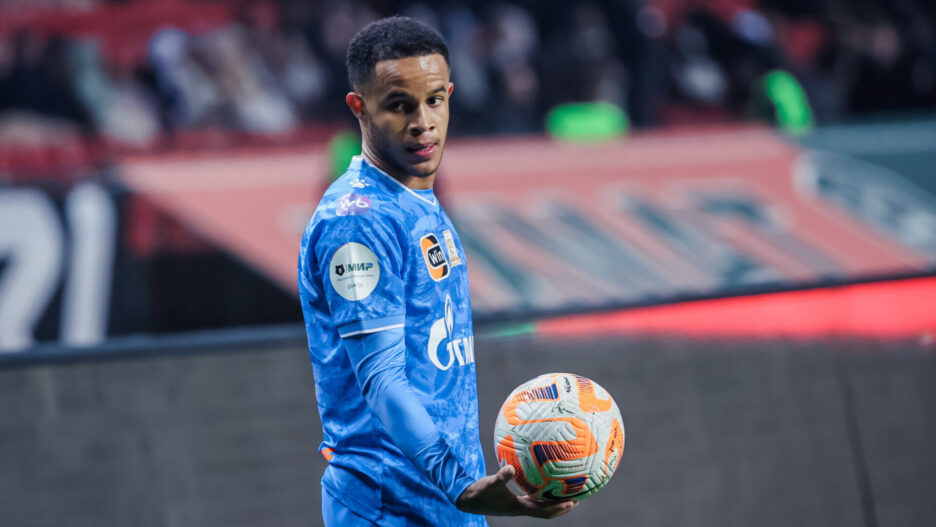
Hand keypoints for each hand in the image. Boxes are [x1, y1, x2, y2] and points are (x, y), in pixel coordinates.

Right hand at [455, 464, 577, 518]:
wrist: (468, 500)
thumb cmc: (479, 492)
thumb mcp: (490, 483)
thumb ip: (501, 477)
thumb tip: (510, 468)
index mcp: (519, 507)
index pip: (544, 511)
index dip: (558, 507)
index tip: (573, 501)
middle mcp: (521, 508)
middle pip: (547, 511)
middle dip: (562, 505)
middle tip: (577, 497)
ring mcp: (517, 505)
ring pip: (540, 506)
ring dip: (553, 501)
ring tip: (565, 490)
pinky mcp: (513, 501)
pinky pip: (532, 498)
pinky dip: (541, 493)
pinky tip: (542, 481)